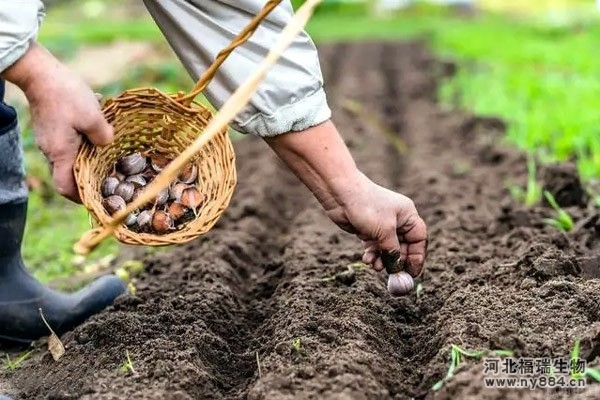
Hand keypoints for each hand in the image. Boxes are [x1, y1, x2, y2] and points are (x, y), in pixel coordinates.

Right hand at [1, 42, 112, 202]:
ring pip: (71, 155)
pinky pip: (69, 140)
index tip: (96, 197)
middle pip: (70, 173)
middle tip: (109, 174)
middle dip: (89, 176)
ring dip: (89, 153)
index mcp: (61, 153)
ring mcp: (50, 139)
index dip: (80, 197)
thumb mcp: (93, 116)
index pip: (66, 187)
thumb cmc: (65, 95)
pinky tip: (96, 123)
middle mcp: (51, 150)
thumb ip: (103, 136)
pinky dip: (83, 138)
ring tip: (106, 145)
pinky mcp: (51, 128)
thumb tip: (107, 144)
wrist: (40, 73)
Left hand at [264, 120, 426, 277]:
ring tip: (375, 266)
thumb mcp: (384, 231)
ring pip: (388, 249)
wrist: (340, 195)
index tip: (412, 273)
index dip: (417, 257)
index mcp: (407, 215)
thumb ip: (393, 251)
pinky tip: (367, 260)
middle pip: (404, 246)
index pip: (419, 239)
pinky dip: (373, 255)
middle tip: (393, 275)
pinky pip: (375, 247)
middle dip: (397, 261)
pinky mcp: (368, 230)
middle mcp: (397, 220)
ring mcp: (382, 225)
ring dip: (383, 260)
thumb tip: (397, 267)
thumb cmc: (366, 207)